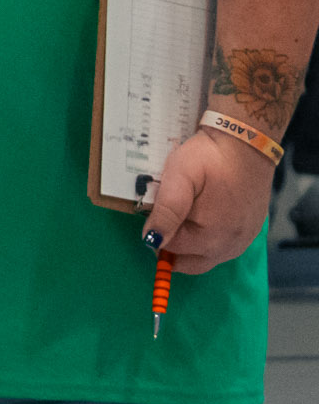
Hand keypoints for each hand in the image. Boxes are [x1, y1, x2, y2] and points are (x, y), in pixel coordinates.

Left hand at [141, 127, 277, 273]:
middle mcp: (230, 247)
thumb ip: (166, 211)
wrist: (246, 143)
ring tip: (188, 208)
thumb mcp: (179, 177)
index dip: (158, 228)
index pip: (170, 248)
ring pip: (206, 255)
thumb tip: (152, 240)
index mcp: (210, 238)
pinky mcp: (250, 231)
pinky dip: (209, 236)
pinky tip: (205, 211)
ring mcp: (243, 241)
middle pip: (189, 259)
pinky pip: (223, 245)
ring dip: (191, 240)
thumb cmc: (209, 158)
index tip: (158, 206)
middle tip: (169, 212)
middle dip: (174, 242)